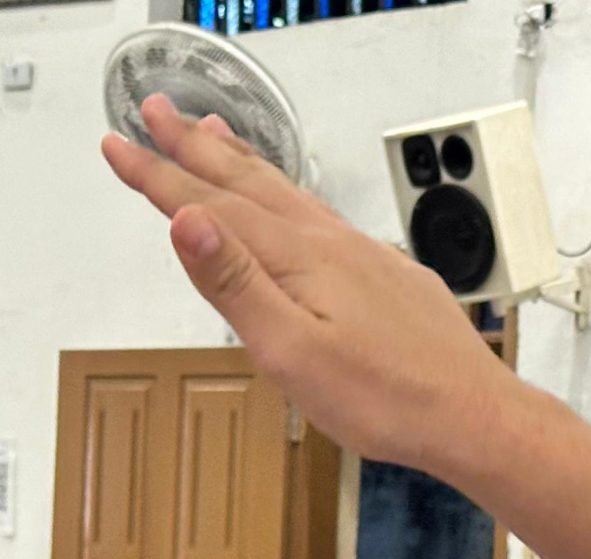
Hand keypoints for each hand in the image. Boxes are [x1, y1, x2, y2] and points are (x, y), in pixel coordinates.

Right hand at [100, 98, 526, 482]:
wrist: (470, 414)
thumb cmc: (387, 398)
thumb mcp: (291, 351)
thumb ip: (235, 284)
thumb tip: (187, 222)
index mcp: (299, 258)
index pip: (211, 206)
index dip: (159, 177)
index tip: (120, 145)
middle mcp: (331, 242)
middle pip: (248, 183)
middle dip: (194, 148)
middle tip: (155, 112)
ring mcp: (361, 254)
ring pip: (288, 193)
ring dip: (241, 161)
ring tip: (212, 134)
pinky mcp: (383, 274)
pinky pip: (321, 215)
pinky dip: (288, 194)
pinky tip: (292, 204)